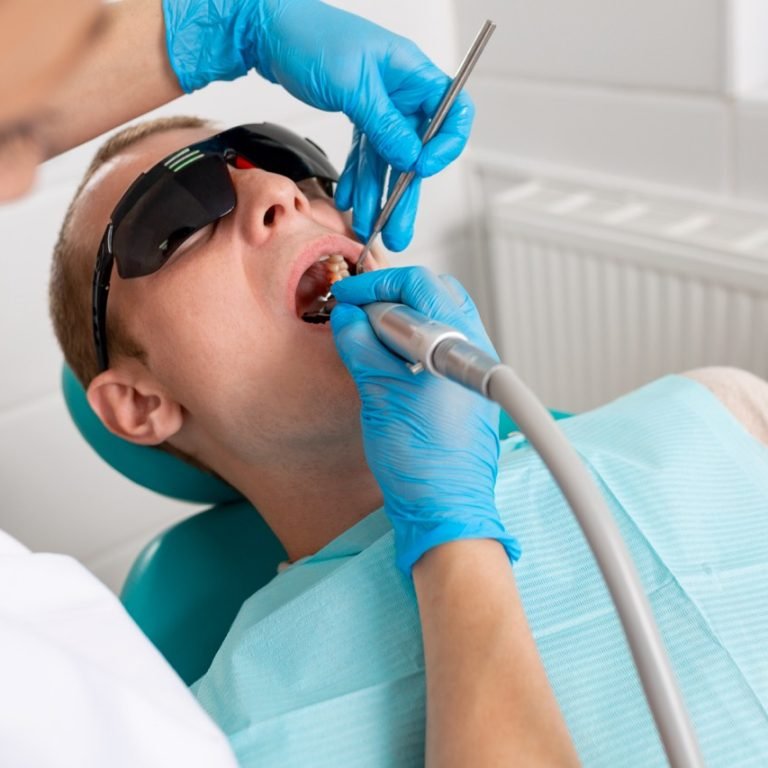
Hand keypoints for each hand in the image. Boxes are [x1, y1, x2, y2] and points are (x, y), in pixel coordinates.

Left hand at [162, 0, 473, 250]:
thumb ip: (385, 125)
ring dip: (378, 196)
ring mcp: (381, 107)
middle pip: (417, 150)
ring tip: (369, 226)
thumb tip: (411, 158)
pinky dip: (358, 180)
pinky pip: (365, 156)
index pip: (452, 113)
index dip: (445, 146)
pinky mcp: (360, 117)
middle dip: (405, 194)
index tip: (423, 170)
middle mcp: (402, 93)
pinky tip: (351, 201)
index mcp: (412, 74)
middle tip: (398, 230)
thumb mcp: (353, 85)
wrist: (269, 32)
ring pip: (387, 161)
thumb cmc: (311, 36)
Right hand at [330, 267, 519, 575]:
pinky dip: (411, 343)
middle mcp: (475, 347)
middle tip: (359, 313)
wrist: (446, 510)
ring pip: (437, 320)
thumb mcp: (381, 395)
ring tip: (370, 337)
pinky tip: (388, 359)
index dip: (376, 285)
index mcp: (459, 342)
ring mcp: (472, 368)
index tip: (347, 297)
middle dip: (392, 297)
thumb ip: (362, 347)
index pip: (419, 285)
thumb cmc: (421, 461)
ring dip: (401, 321)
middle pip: (434, 295)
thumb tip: (349, 316)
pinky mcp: (464, 387)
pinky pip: (439, 346)